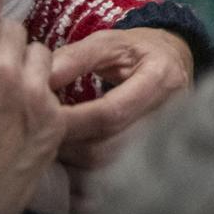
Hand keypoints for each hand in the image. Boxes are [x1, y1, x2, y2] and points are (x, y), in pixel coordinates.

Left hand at [49, 28, 194, 171]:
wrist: (173, 61)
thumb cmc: (138, 49)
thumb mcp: (110, 42)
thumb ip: (76, 57)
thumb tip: (42, 78)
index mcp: (160, 79)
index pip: (112, 113)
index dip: (73, 120)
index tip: (41, 118)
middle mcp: (167, 113)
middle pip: (108, 146)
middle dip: (69, 144)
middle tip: (40, 134)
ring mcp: (162, 137)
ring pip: (107, 164)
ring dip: (73, 159)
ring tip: (52, 142)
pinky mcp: (151, 152)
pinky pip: (111, 171)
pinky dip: (85, 167)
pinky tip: (70, 154)